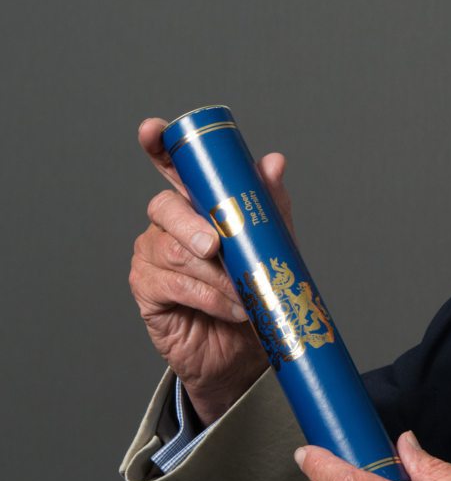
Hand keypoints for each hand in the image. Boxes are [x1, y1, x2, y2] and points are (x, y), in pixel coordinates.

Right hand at [128, 117, 294, 422]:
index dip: (158, 145)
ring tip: (244, 292)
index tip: (153, 129)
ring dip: (213, 272)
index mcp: (195, 204)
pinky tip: (231, 307)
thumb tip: (273, 162)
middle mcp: (168, 224)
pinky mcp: (148, 291)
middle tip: (216, 244)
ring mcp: (153, 256)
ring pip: (171, 250)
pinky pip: (173, 285)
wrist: (248, 350)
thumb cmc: (256, 290)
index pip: (169, 167)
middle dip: (191, 224)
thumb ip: (269, 205)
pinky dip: (209, 296)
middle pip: (164, 207)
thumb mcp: (272, 245)